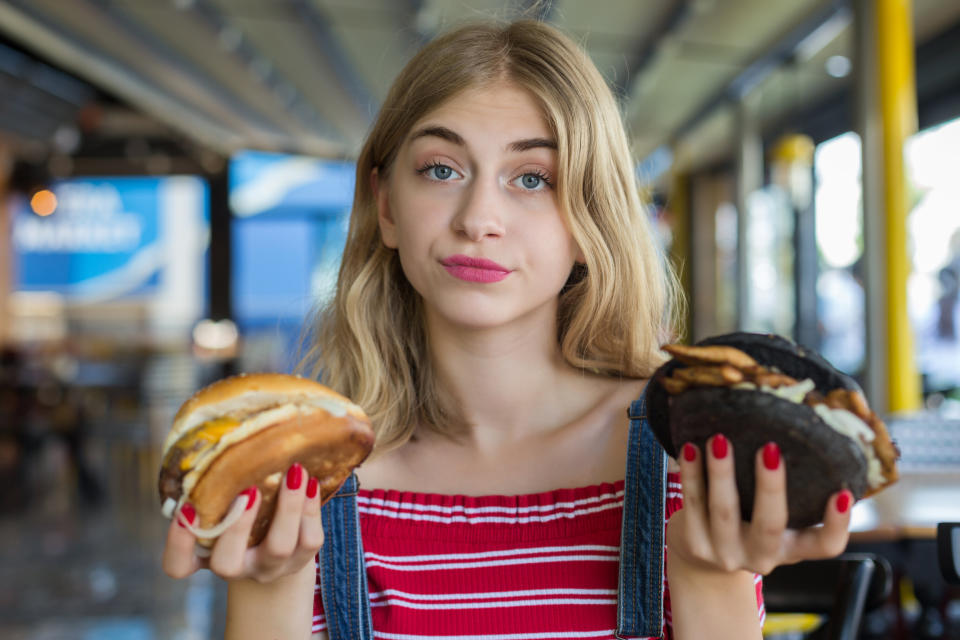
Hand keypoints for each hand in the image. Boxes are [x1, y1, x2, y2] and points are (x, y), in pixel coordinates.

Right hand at [162, 463, 324, 583]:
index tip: (188, 507)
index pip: (177, 565)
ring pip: (279, 547)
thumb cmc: (242, 515)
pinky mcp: (302, 558)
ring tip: (294, 471)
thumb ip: (215, 483)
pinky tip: (310, 481)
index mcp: (205, 556)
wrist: (281, 550)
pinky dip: (311, 507)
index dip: (179, 541)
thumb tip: (220, 430)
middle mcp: (236, 566)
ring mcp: (270, 566)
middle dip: (238, 525)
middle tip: (248, 490)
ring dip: (287, 507)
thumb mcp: (223, 505)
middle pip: (228, 563)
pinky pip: (310, 539)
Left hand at [666, 434, 852, 575]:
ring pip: (724, 511)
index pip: (826, 546)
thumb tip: (803, 427)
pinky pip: (693, 503)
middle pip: (770, 524)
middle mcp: (762, 556)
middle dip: (770, 486)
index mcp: (792, 548)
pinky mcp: (696, 544)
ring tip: (719, 439)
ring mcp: (726, 554)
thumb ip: (792, 494)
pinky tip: (690, 449)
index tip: (844, 491)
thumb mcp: (775, 520)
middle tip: (770, 448)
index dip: (837, 524)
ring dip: (721, 473)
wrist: (701, 562)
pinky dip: (691, 474)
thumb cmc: (749, 526)